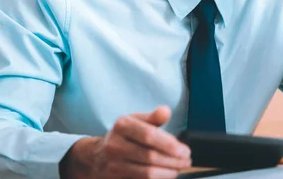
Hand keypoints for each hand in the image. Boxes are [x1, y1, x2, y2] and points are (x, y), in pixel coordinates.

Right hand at [60, 106, 191, 178]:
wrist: (96, 156)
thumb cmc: (124, 135)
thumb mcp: (136, 120)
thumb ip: (153, 117)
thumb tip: (166, 111)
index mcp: (122, 125)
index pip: (149, 136)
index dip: (170, 145)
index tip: (185, 150)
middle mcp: (114, 145)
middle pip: (150, 156)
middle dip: (173, 161)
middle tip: (187, 161)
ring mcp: (112, 165)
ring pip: (146, 173)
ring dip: (168, 173)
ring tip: (179, 169)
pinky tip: (167, 175)